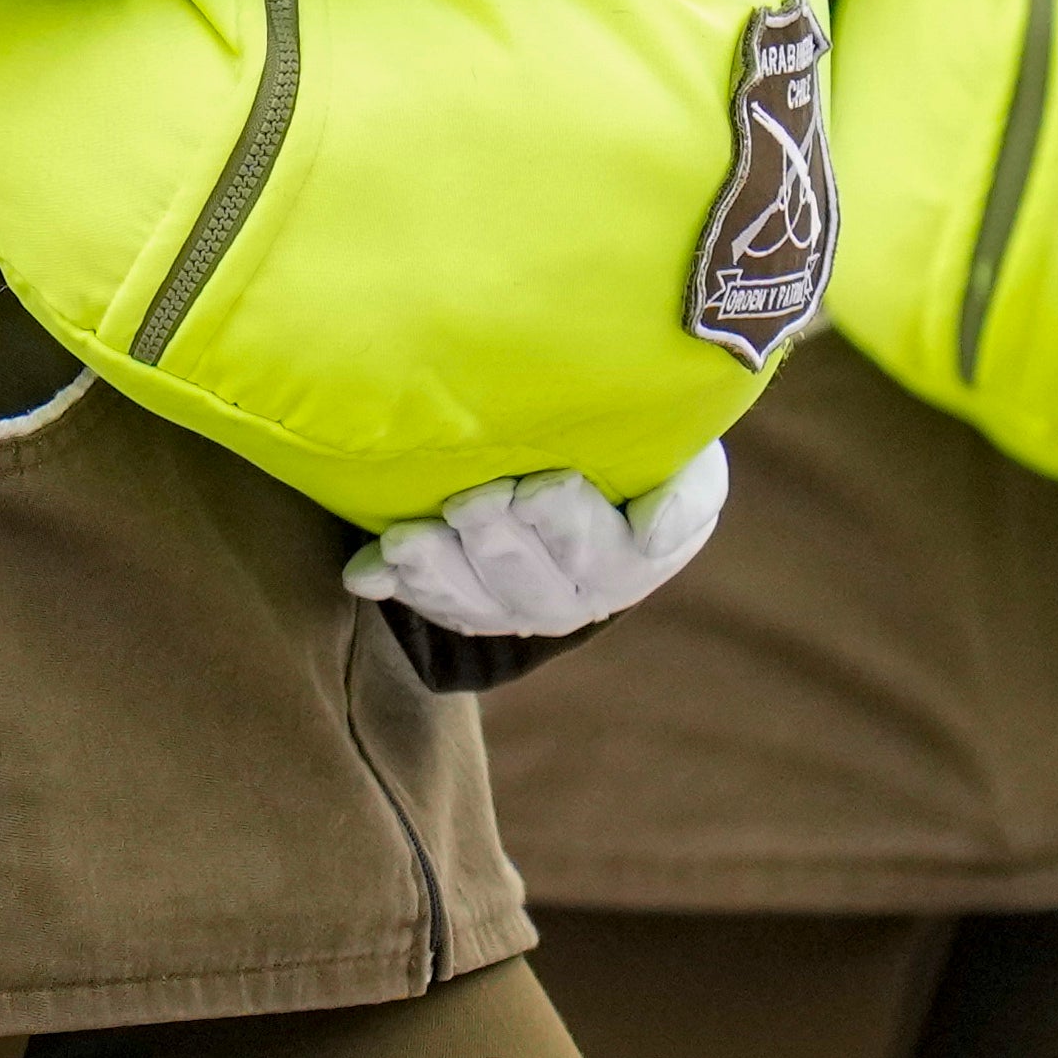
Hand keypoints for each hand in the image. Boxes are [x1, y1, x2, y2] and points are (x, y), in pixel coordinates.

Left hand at [340, 449, 729, 639]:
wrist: (598, 461)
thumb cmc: (648, 451)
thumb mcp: (690, 462)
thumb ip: (686, 494)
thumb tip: (654, 533)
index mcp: (633, 560)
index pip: (601, 551)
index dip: (568, 523)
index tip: (543, 488)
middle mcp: (576, 596)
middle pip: (529, 580)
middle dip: (495, 540)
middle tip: (470, 500)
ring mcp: (518, 606)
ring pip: (475, 603)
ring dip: (437, 572)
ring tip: (406, 539)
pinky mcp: (471, 604)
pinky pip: (434, 605)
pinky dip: (399, 585)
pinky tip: (367, 571)